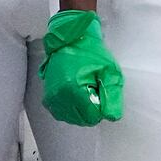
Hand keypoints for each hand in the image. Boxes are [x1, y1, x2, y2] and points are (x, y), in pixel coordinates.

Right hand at [38, 9, 121, 125]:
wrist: (71, 41)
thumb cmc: (93, 55)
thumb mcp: (110, 73)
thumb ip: (112, 96)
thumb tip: (112, 117)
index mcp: (74, 89)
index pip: (93, 116)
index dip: (102, 108)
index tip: (102, 92)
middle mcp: (58, 96)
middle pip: (82, 119)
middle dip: (93, 109)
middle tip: (94, 90)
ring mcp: (51, 98)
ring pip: (72, 119)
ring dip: (82, 110)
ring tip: (85, 91)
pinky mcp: (47, 98)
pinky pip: (62, 114)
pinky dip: (72, 111)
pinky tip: (77, 97)